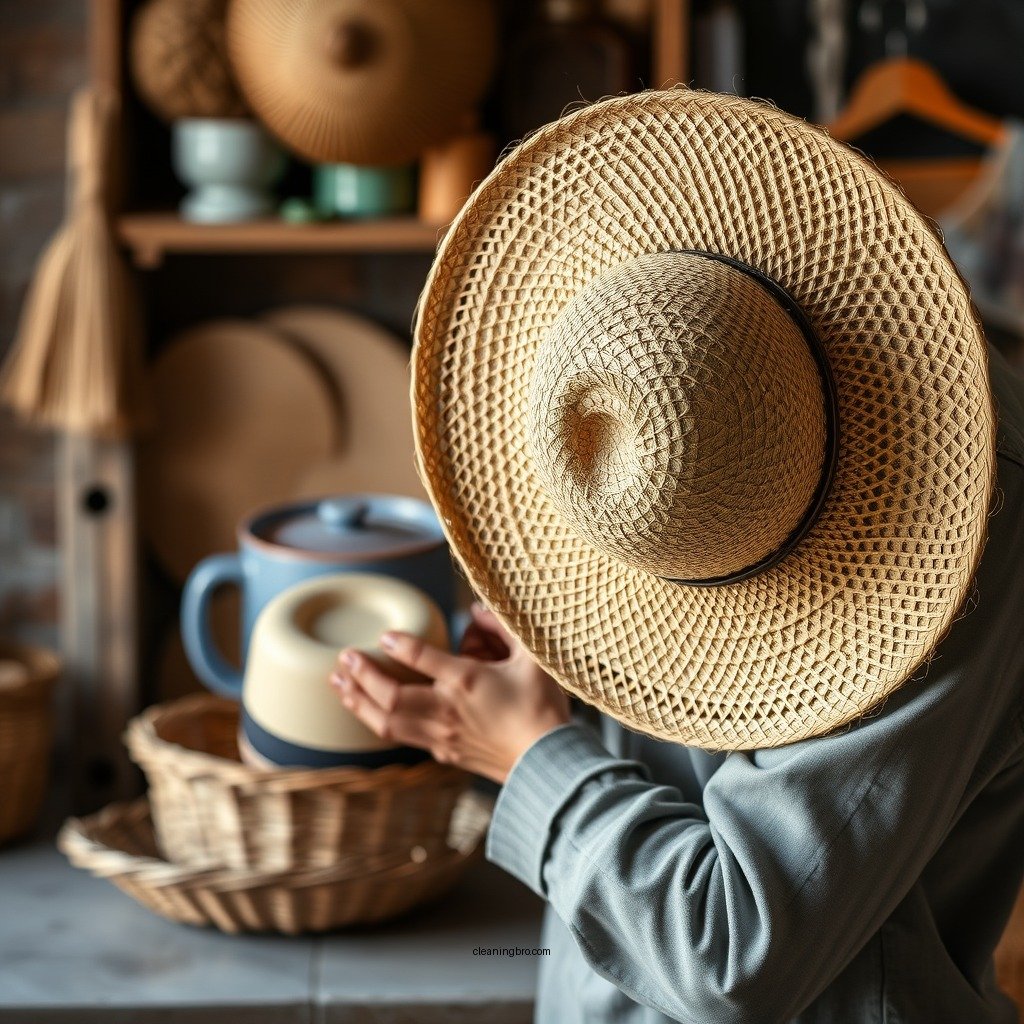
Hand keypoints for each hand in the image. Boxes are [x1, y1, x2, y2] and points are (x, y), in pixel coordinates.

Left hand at [330, 602, 570, 782]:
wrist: (549, 762)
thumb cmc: (543, 707)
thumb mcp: (532, 658)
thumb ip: (504, 628)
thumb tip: (476, 609)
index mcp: (468, 682)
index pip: (422, 658)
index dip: (398, 646)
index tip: (383, 637)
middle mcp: (447, 710)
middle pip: (391, 696)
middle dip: (362, 676)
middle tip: (343, 658)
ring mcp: (442, 735)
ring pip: (388, 722)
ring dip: (359, 702)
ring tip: (338, 685)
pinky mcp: (444, 752)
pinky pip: (403, 737)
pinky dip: (379, 722)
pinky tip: (368, 712)